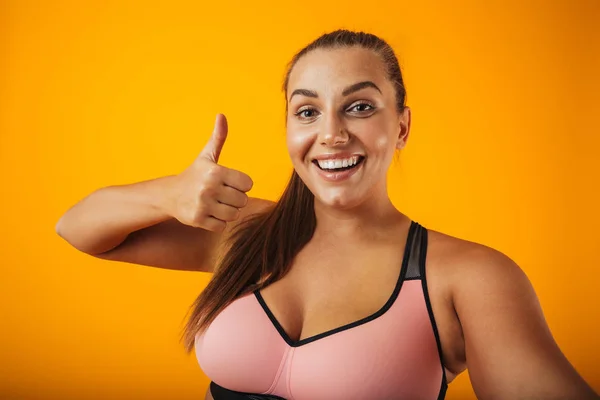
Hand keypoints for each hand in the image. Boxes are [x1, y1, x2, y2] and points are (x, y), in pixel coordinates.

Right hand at [169, 114, 253, 231]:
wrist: (170, 195)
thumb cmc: (194, 174)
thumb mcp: (206, 155)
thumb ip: (218, 137)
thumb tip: (222, 115)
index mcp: (215, 171)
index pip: (248, 184)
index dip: (241, 184)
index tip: (229, 183)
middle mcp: (208, 188)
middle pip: (242, 200)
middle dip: (235, 199)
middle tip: (222, 195)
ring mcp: (203, 205)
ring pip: (234, 215)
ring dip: (228, 212)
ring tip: (216, 204)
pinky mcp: (198, 220)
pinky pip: (222, 226)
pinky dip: (219, 222)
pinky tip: (209, 214)